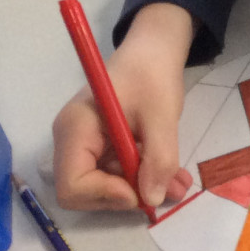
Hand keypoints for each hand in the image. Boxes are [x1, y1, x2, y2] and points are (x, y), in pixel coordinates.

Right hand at [52, 3, 194, 210]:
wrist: (153, 51)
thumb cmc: (152, 74)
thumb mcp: (162, 115)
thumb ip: (158, 159)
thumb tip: (153, 200)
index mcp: (75, 128)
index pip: (72, 184)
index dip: (105, 195)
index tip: (141, 190)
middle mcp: (71, 140)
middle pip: (84, 191)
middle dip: (126, 195)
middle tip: (167, 188)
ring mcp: (83, 144)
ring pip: (103, 186)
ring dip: (140, 189)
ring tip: (178, 182)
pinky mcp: (100, 146)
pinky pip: (114, 174)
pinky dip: (141, 178)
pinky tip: (169, 174)